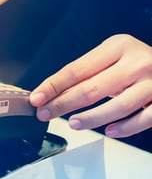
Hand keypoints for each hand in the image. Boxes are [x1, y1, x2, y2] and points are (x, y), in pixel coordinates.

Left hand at [30, 34, 151, 137]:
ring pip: (116, 106)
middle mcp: (136, 61)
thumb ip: (89, 71)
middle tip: (45, 113)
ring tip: (73, 123)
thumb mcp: (114, 56)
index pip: (76, 69)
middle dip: (63, 104)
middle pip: (90, 88)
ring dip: (90, 118)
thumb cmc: (138, 62)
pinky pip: (142, 119)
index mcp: (118, 46)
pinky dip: (124, 128)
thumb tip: (52, 92)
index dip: (53, 86)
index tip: (36, 98)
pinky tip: (108, 131)